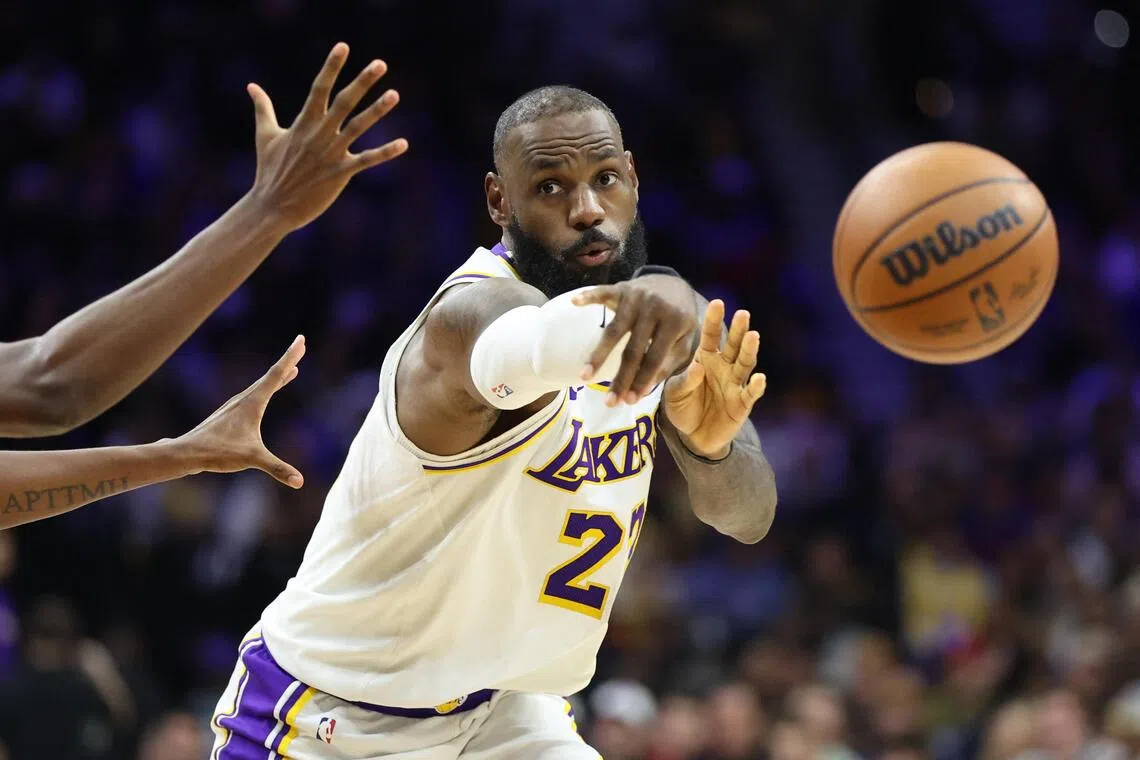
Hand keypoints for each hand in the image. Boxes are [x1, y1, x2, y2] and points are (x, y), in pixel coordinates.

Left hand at [177, 336, 306, 487]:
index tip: (301, 339)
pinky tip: (263, 397)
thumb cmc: (217, 452)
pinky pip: (254, 396)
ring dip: (278, 377)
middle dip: (288, 362)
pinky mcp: (230, 415)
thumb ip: (276, 468)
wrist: (186, 453)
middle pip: (270, 376)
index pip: (276, 374)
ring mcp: (235, 406)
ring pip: (261, 386)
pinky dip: (266, 389)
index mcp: (252, 403)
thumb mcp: (251, 459)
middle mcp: (244, 399)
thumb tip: (299, 482)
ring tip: (291, 372)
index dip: (291, 357)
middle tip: (300, 347)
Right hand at [247, 42, 408, 230]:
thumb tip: (251, 86)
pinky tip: (404, 144)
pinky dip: (385, 152)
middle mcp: (319, 134)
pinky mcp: (340, 173)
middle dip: (362, 82)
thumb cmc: (268, 170)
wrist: (272, 207)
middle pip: (344, 101)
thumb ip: (262, 108)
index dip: (331, 67)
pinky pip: (367, 160)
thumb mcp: (265, 135)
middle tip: (380, 64)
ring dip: (377, 110)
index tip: (343, 47)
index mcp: (303, 123)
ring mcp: (330, 153)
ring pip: (358, 126)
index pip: (319, 88)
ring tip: (394, 94)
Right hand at [572, 274, 697, 405]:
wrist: (674, 284)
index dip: (642, 380)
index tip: (629, 402)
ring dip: (597, 355)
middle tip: (608, 402)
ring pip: (614, 330)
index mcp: (675, 322)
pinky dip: (589, 296)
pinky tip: (574, 302)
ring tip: (584, 376)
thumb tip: (644, 391)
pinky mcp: (622, 287)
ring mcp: (636, 297)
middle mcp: (655, 309)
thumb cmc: (677, 320)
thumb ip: (668, 364)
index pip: (655, 358)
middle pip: (632, 350)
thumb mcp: (683, 341)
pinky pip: (602, 292)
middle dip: (620, 378)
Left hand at [663, 300, 765, 458]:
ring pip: (745, 363)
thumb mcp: (674, 394)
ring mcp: (735, 384)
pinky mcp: (742, 403)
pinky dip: (756, 386)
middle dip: (739, 330)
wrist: (694, 436)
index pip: (711, 336)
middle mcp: (723, 367)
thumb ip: (684, 381)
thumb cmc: (683, 408)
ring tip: (753, 336)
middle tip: (743, 313)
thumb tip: (697, 367)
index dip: (714, 321)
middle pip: (734, 345)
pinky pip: (751, 393)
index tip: (717, 302)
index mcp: (705, 359)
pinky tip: (760, 378)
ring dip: (750, 350)